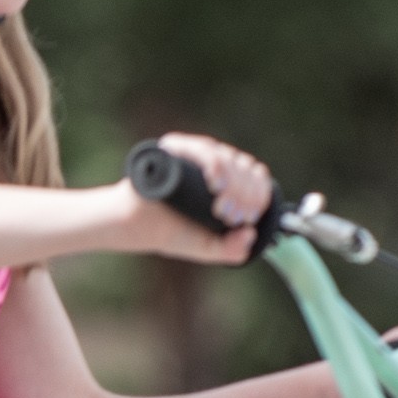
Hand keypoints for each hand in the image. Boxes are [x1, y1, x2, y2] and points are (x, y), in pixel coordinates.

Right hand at [127, 130, 267, 263]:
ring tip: (220, 209)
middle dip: (246, 197)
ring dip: (234, 186)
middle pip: (247, 169)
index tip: (247, 219)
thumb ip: (232, 250)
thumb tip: (250, 234)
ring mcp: (198, 154)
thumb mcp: (208, 247)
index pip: (257, 178)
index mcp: (229, 181)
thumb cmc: (172, 232)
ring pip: (231, 160)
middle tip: (229, 218)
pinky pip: (206, 150)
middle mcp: (217, 163)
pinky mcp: (179, 147)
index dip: (259, 197)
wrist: (138, 226)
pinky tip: (215, 183)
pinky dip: (217, 166)